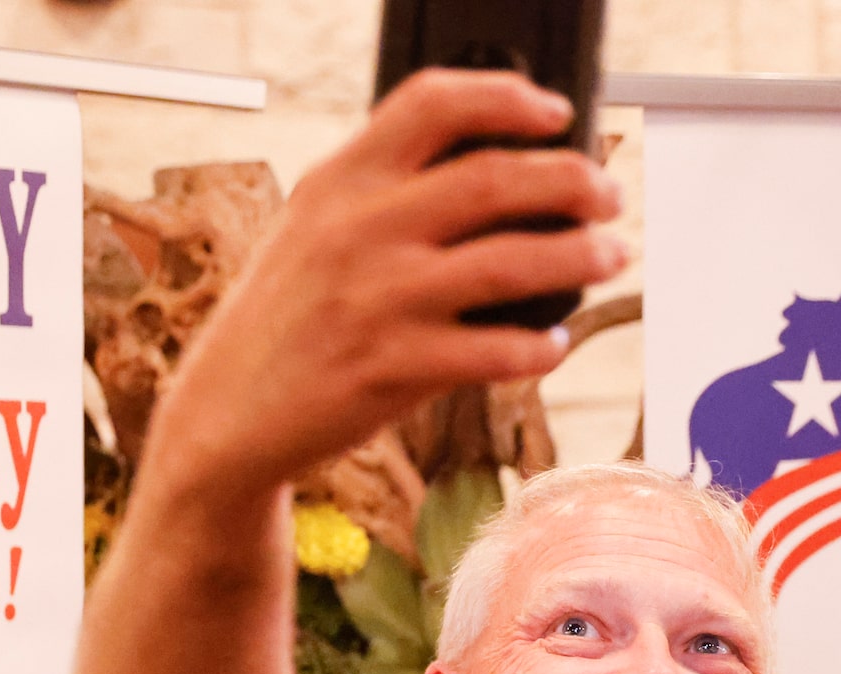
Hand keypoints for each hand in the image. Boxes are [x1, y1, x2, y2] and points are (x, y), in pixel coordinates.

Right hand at [138, 68, 626, 499]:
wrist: (229, 410)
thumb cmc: (285, 316)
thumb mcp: (314, 228)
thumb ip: (385, 191)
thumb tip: (497, 171)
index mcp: (342, 181)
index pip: (432, 104)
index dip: (506, 96)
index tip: (555, 111)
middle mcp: (361, 230)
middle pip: (494, 178)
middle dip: (573, 180)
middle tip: (609, 194)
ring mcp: (378, 300)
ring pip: (511, 262)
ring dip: (578, 256)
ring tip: (610, 254)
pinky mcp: (393, 369)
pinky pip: (495, 351)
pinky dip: (540, 346)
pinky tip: (555, 343)